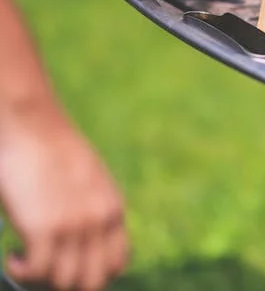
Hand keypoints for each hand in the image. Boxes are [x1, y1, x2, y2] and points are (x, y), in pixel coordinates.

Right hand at [0, 111, 126, 289]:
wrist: (32, 124)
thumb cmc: (53, 148)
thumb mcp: (88, 179)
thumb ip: (93, 207)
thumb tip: (82, 238)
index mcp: (113, 210)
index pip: (117, 264)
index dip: (92, 272)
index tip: (68, 264)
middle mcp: (99, 222)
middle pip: (92, 281)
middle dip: (67, 281)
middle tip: (44, 267)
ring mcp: (74, 227)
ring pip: (63, 282)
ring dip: (40, 278)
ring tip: (25, 258)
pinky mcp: (45, 228)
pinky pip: (36, 271)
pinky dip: (20, 270)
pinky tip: (12, 255)